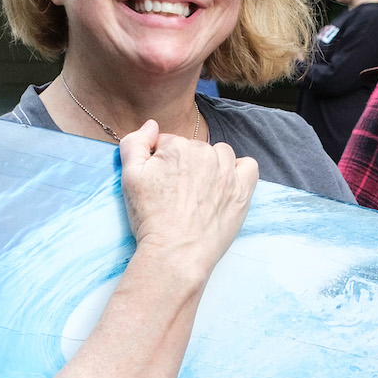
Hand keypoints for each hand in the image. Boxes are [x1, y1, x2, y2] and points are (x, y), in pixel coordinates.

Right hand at [118, 119, 258, 281]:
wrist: (175, 252)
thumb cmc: (150, 217)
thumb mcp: (129, 177)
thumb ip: (134, 144)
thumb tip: (151, 125)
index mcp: (177, 146)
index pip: (168, 143)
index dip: (161, 162)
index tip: (160, 183)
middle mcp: (204, 153)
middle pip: (194, 149)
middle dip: (186, 165)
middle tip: (177, 193)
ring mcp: (226, 171)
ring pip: (220, 154)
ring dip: (212, 166)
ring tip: (199, 192)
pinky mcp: (242, 190)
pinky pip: (248, 166)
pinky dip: (239, 172)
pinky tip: (225, 186)